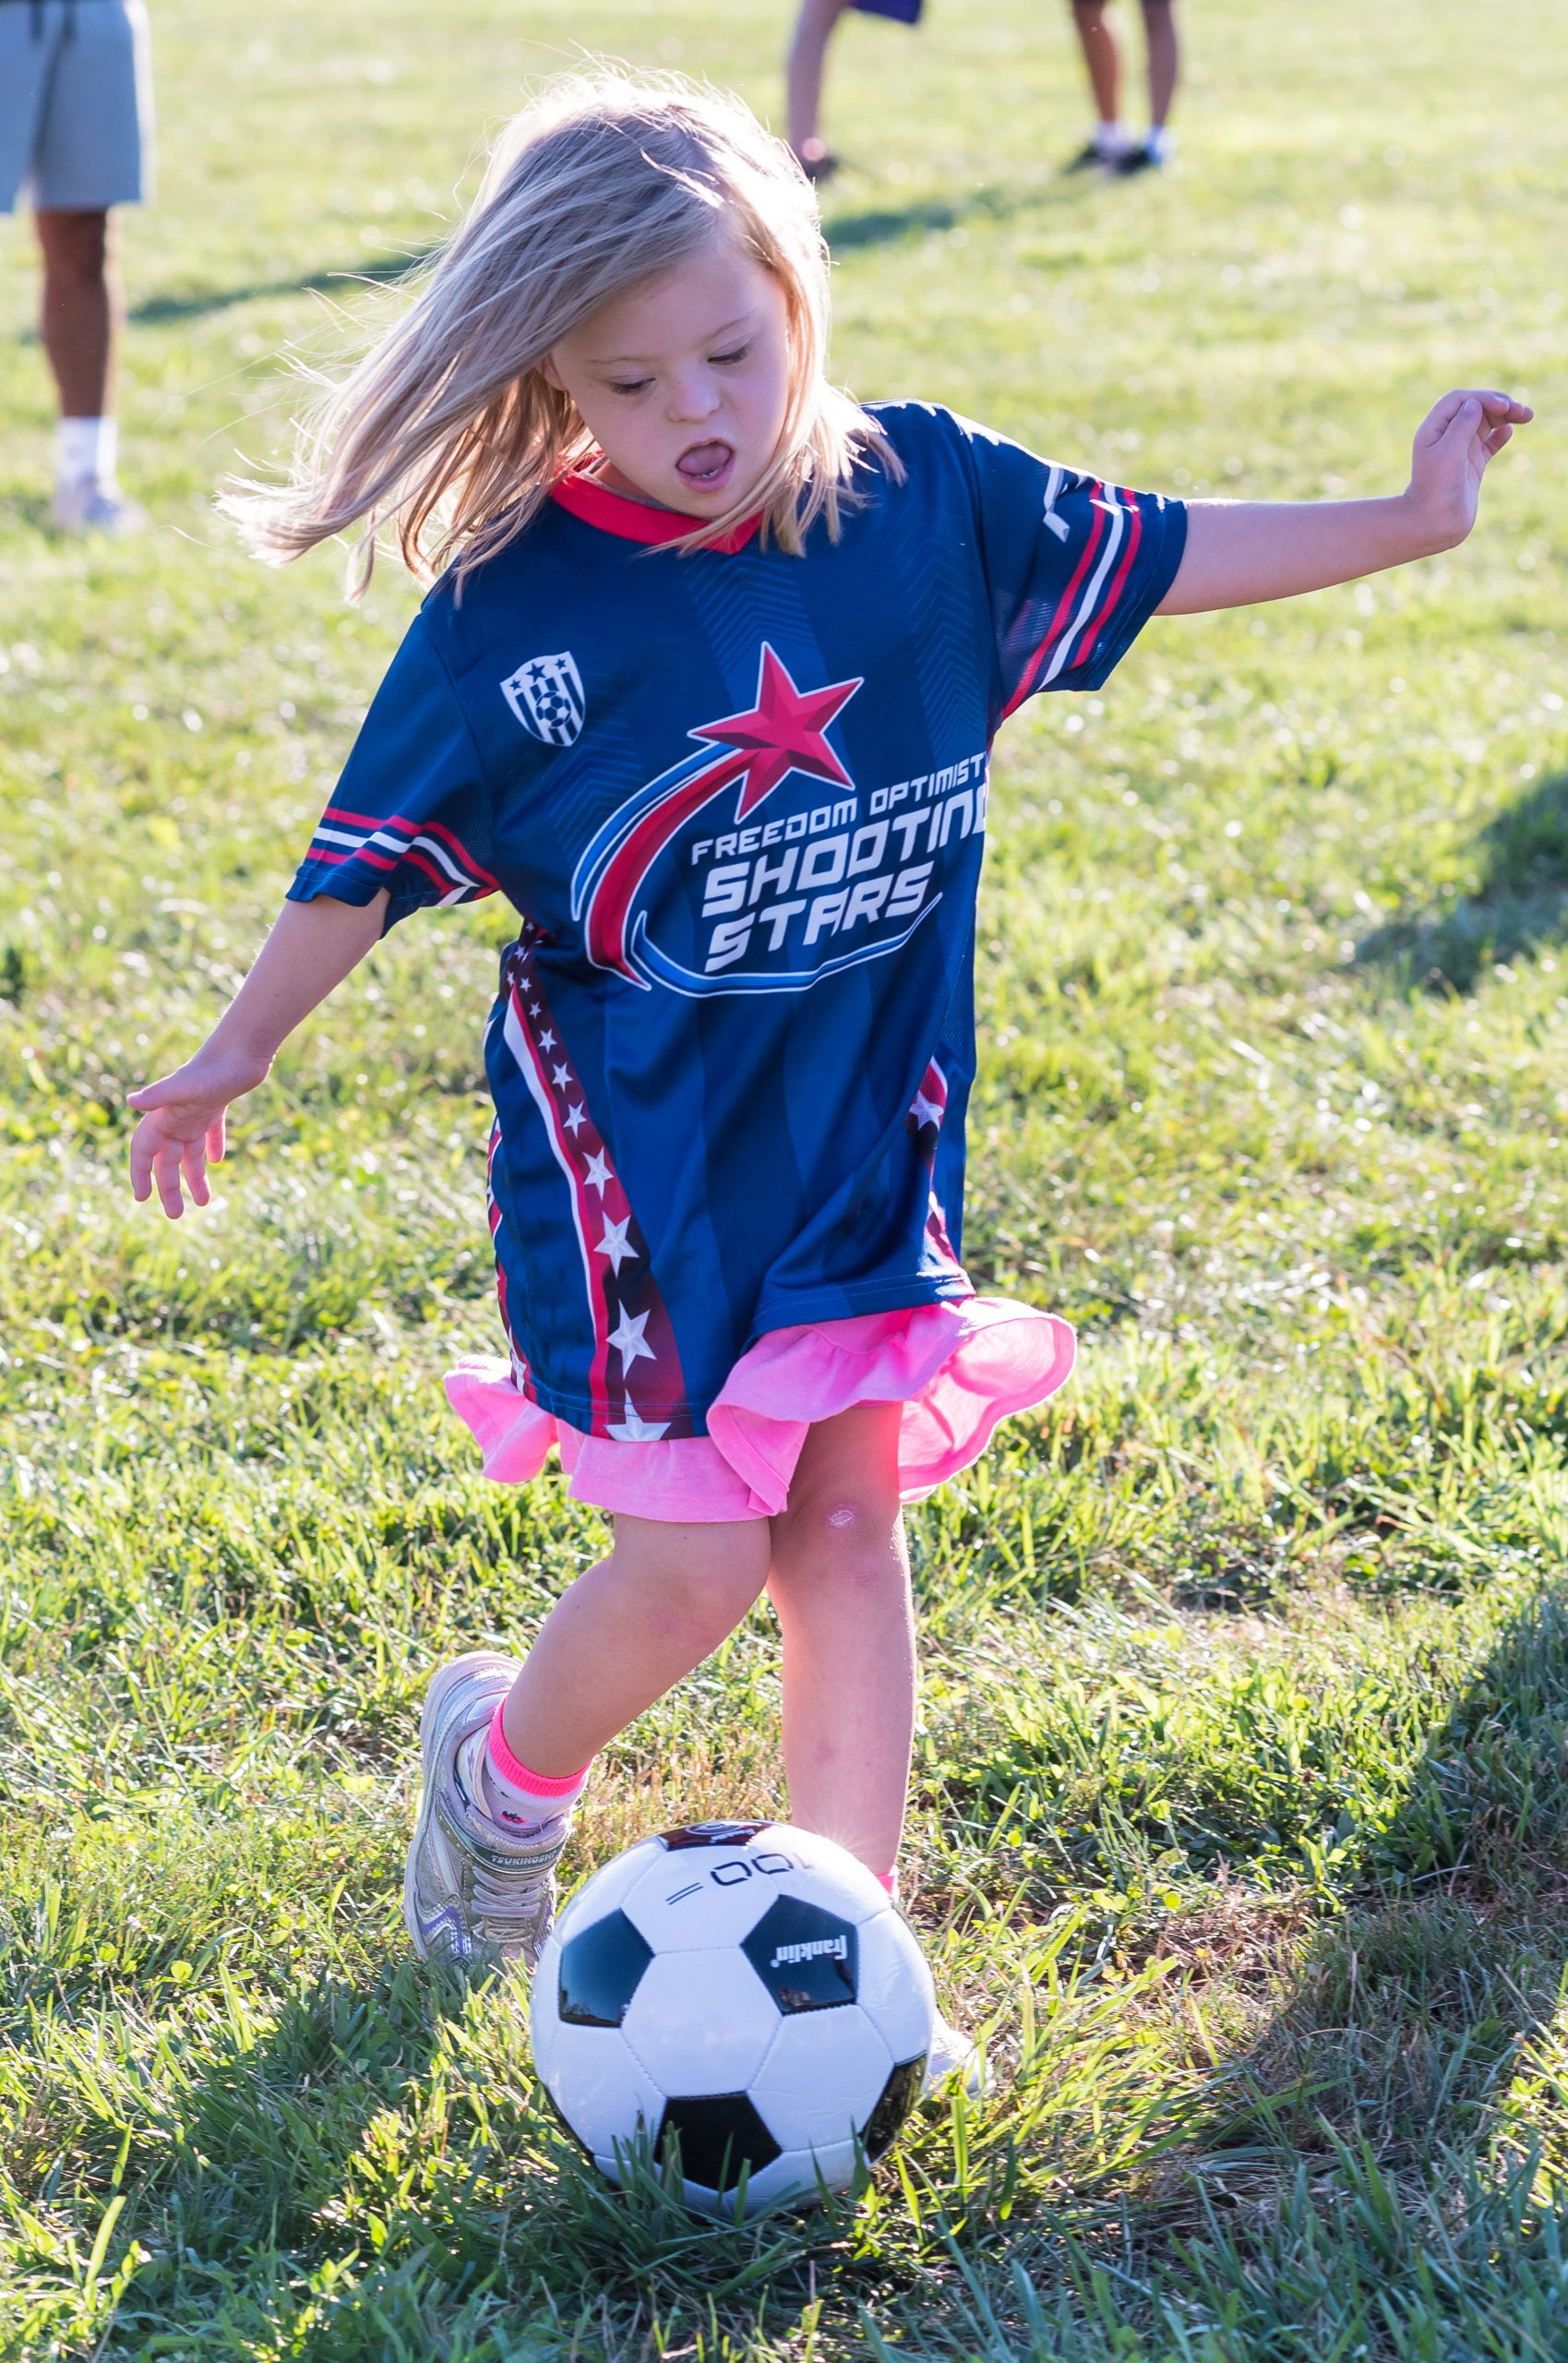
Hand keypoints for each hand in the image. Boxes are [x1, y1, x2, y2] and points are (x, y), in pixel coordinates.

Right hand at [127, 1043, 270, 1218]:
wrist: (242, 1049)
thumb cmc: (213, 1068)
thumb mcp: (184, 1086)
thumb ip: (158, 1096)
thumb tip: (130, 1102)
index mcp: (163, 1116)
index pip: (143, 1151)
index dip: (140, 1174)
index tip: (142, 1199)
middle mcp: (176, 1116)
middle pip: (167, 1160)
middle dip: (169, 1188)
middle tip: (175, 1216)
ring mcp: (197, 1112)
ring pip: (190, 1153)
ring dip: (194, 1177)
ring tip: (204, 1203)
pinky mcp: (217, 1106)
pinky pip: (211, 1133)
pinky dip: (213, 1147)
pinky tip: (218, 1161)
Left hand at [1405, 388, 1532, 552]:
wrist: (1434, 525)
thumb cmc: (1436, 491)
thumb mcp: (1447, 454)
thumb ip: (1461, 426)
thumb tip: (1475, 403)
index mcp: (1434, 429)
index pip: (1459, 400)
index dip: (1482, 397)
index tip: (1502, 407)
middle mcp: (1446, 436)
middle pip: (1475, 408)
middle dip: (1498, 404)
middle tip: (1521, 410)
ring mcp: (1460, 450)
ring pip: (1485, 424)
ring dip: (1505, 416)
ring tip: (1527, 415)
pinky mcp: (1471, 465)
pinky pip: (1488, 443)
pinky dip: (1499, 435)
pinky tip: (1509, 431)